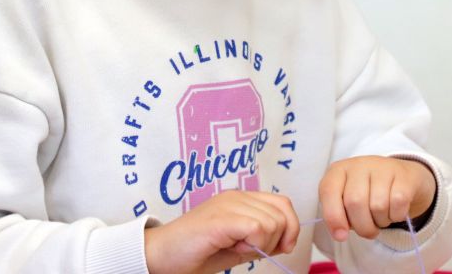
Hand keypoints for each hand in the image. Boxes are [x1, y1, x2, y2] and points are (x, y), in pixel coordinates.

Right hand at [144, 190, 298, 273]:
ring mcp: (228, 204)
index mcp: (240, 199)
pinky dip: (252, 244)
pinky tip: (232, 247)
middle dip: (276, 239)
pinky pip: (257, 227)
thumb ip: (260, 240)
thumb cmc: (195, 252)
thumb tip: (287, 241)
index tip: (280, 248)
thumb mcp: (237, 247)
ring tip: (236, 247)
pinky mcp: (221, 218)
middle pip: (282, 213)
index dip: (290, 228)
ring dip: (261, 243)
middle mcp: (236, 196)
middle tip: (249, 249)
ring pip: (272, 222)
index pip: (283, 204)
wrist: (162, 255)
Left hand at [318, 156, 435, 241]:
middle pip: (355, 202)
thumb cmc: (368, 192)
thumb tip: (339, 234)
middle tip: (368, 230)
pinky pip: (398, 203)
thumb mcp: (347, 199)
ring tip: (381, 217)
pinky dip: (396, 216)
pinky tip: (395, 211)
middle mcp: (359, 165)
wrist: (401, 177)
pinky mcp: (403, 176)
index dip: (333, 217)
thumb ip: (338, 214)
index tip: (340, 236)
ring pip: (378, 205)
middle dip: (362, 226)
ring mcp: (382, 168)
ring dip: (381, 221)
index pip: (328, 191)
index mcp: (338, 170)